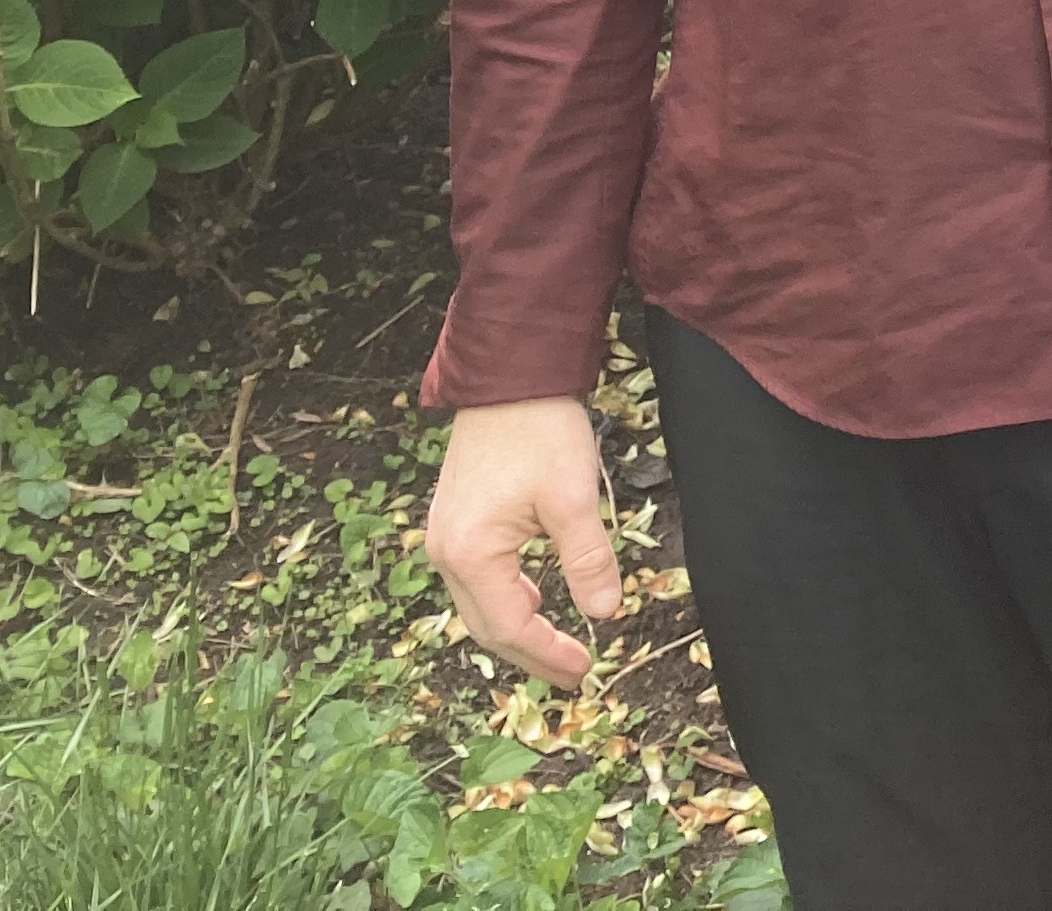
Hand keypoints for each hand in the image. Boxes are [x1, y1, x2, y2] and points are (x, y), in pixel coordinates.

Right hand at [425, 395, 623, 688]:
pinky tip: (534, 601)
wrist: (508, 377)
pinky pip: (478, 579)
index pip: (510, 627)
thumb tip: (606, 614)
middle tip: (575, 673)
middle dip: (532, 653)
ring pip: (480, 604)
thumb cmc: (540, 431)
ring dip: (518, 628)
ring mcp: (445, 536)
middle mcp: (445, 552)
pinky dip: (507, 599)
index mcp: (470, 553)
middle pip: (488, 625)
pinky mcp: (455, 521)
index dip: (548, 654)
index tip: (586, 671)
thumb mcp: (574, 498)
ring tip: (559, 648)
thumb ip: (588, 561)